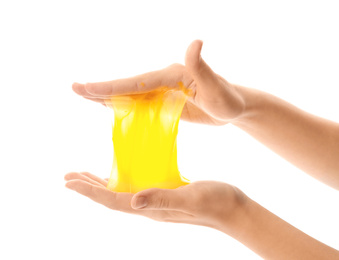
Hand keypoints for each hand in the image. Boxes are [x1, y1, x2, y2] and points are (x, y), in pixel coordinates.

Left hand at [64, 172, 247, 231]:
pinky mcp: (166, 194)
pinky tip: (123, 174)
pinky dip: (123, 181)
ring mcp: (158, 202)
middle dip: (89, 188)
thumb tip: (133, 201)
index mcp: (152, 208)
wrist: (233, 210)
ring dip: (102, 185)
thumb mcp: (191, 198)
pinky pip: (137, 188)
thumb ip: (163, 199)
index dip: (91, 192)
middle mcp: (150, 207)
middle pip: (112, 198)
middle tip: (69, 176)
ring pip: (122, 193)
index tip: (70, 182)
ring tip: (87, 176)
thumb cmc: (216, 203)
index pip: (113, 201)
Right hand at [72, 40, 244, 124]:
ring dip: (108, 96)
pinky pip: (141, 103)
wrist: (235, 107)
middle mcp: (164, 80)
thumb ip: (202, 67)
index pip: (137, 83)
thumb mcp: (216, 88)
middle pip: (128, 86)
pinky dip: (124, 105)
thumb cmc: (228, 100)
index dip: (112, 87)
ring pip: (131, 94)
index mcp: (171, 75)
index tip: (88, 88)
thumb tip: (195, 42)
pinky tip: (112, 107)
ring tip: (86, 95)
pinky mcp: (166, 101)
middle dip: (102, 89)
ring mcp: (164, 90)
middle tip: (76, 88)